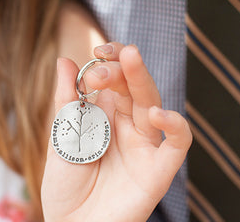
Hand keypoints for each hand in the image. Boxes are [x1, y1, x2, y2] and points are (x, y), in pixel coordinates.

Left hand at [41, 43, 191, 221]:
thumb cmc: (65, 182)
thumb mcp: (61, 136)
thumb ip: (66, 99)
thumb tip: (64, 60)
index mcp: (106, 112)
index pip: (115, 77)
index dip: (109, 62)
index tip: (95, 56)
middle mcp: (127, 123)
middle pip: (134, 85)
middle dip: (121, 66)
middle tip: (104, 59)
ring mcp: (143, 144)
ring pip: (153, 102)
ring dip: (143, 78)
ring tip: (131, 57)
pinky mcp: (157, 169)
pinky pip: (178, 143)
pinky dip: (176, 125)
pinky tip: (159, 113)